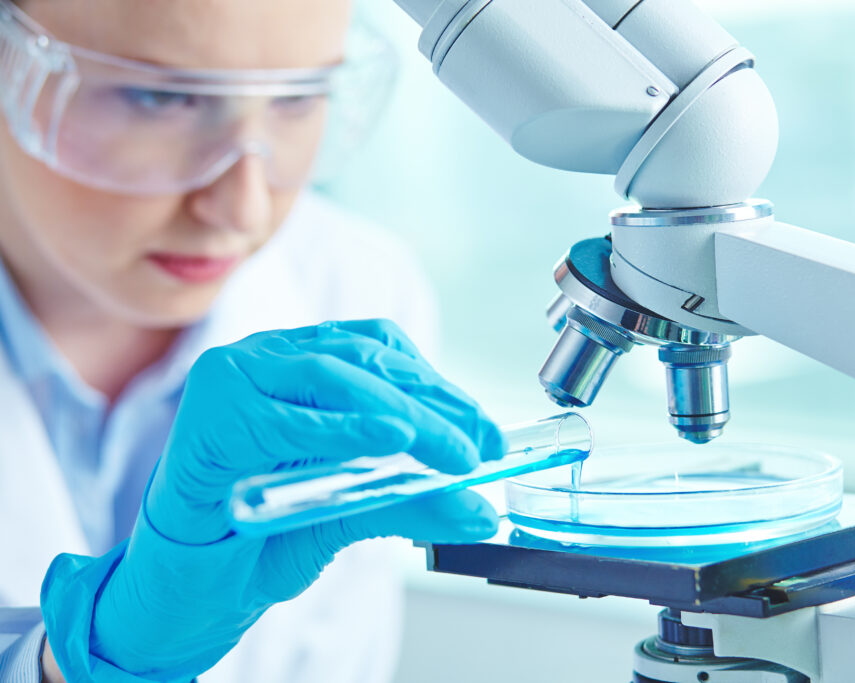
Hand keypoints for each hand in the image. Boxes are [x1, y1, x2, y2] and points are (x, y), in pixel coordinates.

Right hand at [40, 320, 503, 681]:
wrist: (194, 586)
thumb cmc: (264, 534)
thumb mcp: (355, 509)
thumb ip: (413, 500)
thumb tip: (479, 510)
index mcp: (302, 361)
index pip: (383, 353)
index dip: (440, 387)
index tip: (487, 431)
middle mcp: (269, 356)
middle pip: (367, 362)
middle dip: (433, 406)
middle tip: (478, 448)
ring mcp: (236, 375)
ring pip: (334, 376)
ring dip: (403, 415)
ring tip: (450, 451)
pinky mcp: (210, 413)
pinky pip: (287, 418)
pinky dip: (343, 430)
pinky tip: (390, 442)